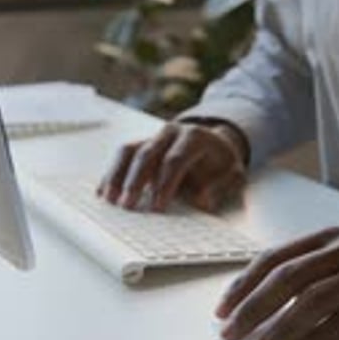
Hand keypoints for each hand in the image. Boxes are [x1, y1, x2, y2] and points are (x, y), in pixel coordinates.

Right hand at [98, 121, 247, 211]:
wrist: (215, 145)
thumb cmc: (222, 163)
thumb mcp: (234, 174)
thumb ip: (221, 187)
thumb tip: (202, 200)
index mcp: (195, 137)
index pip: (175, 159)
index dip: (165, 183)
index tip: (158, 207)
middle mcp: (171, 133)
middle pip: (147, 154)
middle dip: (135, 181)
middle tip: (128, 206)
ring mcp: (154, 137)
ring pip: (129, 151)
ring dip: (117, 176)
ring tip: (109, 199)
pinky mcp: (142, 145)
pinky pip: (122, 156)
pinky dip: (111, 174)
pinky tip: (103, 192)